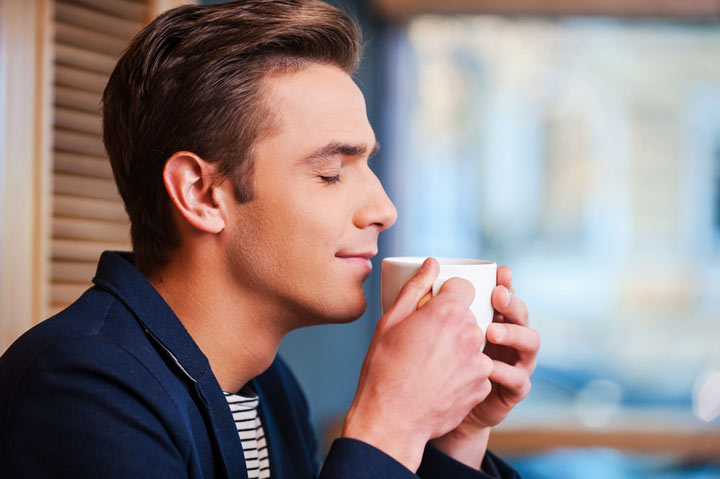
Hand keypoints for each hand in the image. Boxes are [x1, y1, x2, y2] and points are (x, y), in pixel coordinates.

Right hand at [342, 258, 493, 471]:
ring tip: (431, 365)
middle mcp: (470, 334)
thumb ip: (415, 288)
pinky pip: (477, 368)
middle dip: (452, 323)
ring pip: (473, 342)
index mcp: (447, 313)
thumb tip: (432, 263)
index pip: (463, 287)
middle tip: (426, 341)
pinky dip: (463, 372)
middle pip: (469, 316)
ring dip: (459, 348)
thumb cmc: (383, 370)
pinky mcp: (483, 385)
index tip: (435, 307)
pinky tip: (440, 381)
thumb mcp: (390, 322)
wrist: (392, 421)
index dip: (448, 295)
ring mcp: (479, 362)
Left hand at [430, 266, 539, 467]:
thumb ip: (424, 295)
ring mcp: (514, 363)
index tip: (500, 272)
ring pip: (529, 342)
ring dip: (514, 333)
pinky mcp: (512, 391)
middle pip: (521, 314)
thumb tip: (430, 262)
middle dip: (512, 302)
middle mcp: (507, 338)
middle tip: (497, 296)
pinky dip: (506, 372)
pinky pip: (519, 380)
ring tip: (492, 331)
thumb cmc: (426, 363)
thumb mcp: (420, 327)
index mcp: (489, 318)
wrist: (434, 411)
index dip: (506, 283)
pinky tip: (489, 368)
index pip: (503, 295)